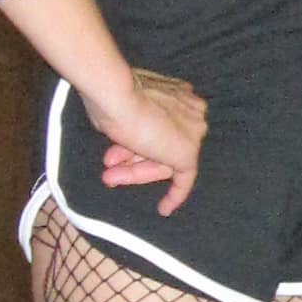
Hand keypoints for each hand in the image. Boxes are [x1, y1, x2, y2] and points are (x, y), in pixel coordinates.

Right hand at [84, 68, 207, 214]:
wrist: (117, 96)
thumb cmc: (114, 96)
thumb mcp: (125, 104)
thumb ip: (136, 115)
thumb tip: (127, 131)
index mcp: (180, 93)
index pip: (160, 125)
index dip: (137, 140)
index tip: (125, 148)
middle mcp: (191, 109)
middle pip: (162, 143)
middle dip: (132, 158)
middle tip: (109, 167)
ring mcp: (192, 130)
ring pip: (164, 160)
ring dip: (133, 170)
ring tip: (109, 177)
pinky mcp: (188, 152)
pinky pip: (184, 178)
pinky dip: (174, 195)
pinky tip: (164, 209)